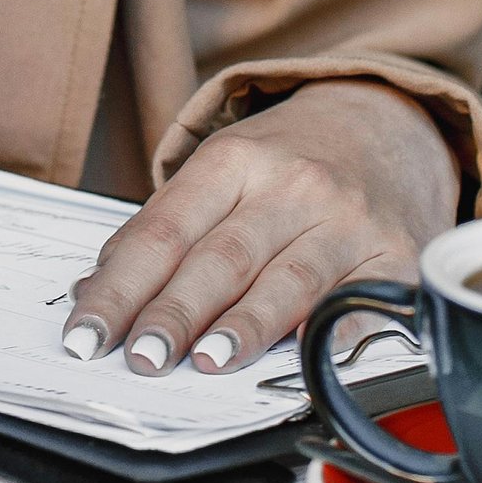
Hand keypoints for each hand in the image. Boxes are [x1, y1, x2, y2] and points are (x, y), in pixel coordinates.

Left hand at [63, 81, 458, 376]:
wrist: (389, 121)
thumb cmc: (290, 159)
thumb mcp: (222, 168)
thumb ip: (163, 228)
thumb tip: (94, 290)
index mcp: (234, 160)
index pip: (163, 231)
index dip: (121, 286)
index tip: (86, 333)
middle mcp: (292, 186)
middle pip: (222, 257)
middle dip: (175, 312)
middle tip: (141, 357)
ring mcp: (346, 221)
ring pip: (289, 280)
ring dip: (246, 326)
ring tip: (209, 362)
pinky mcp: (395, 255)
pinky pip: (361, 300)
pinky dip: (333, 333)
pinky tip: (308, 359)